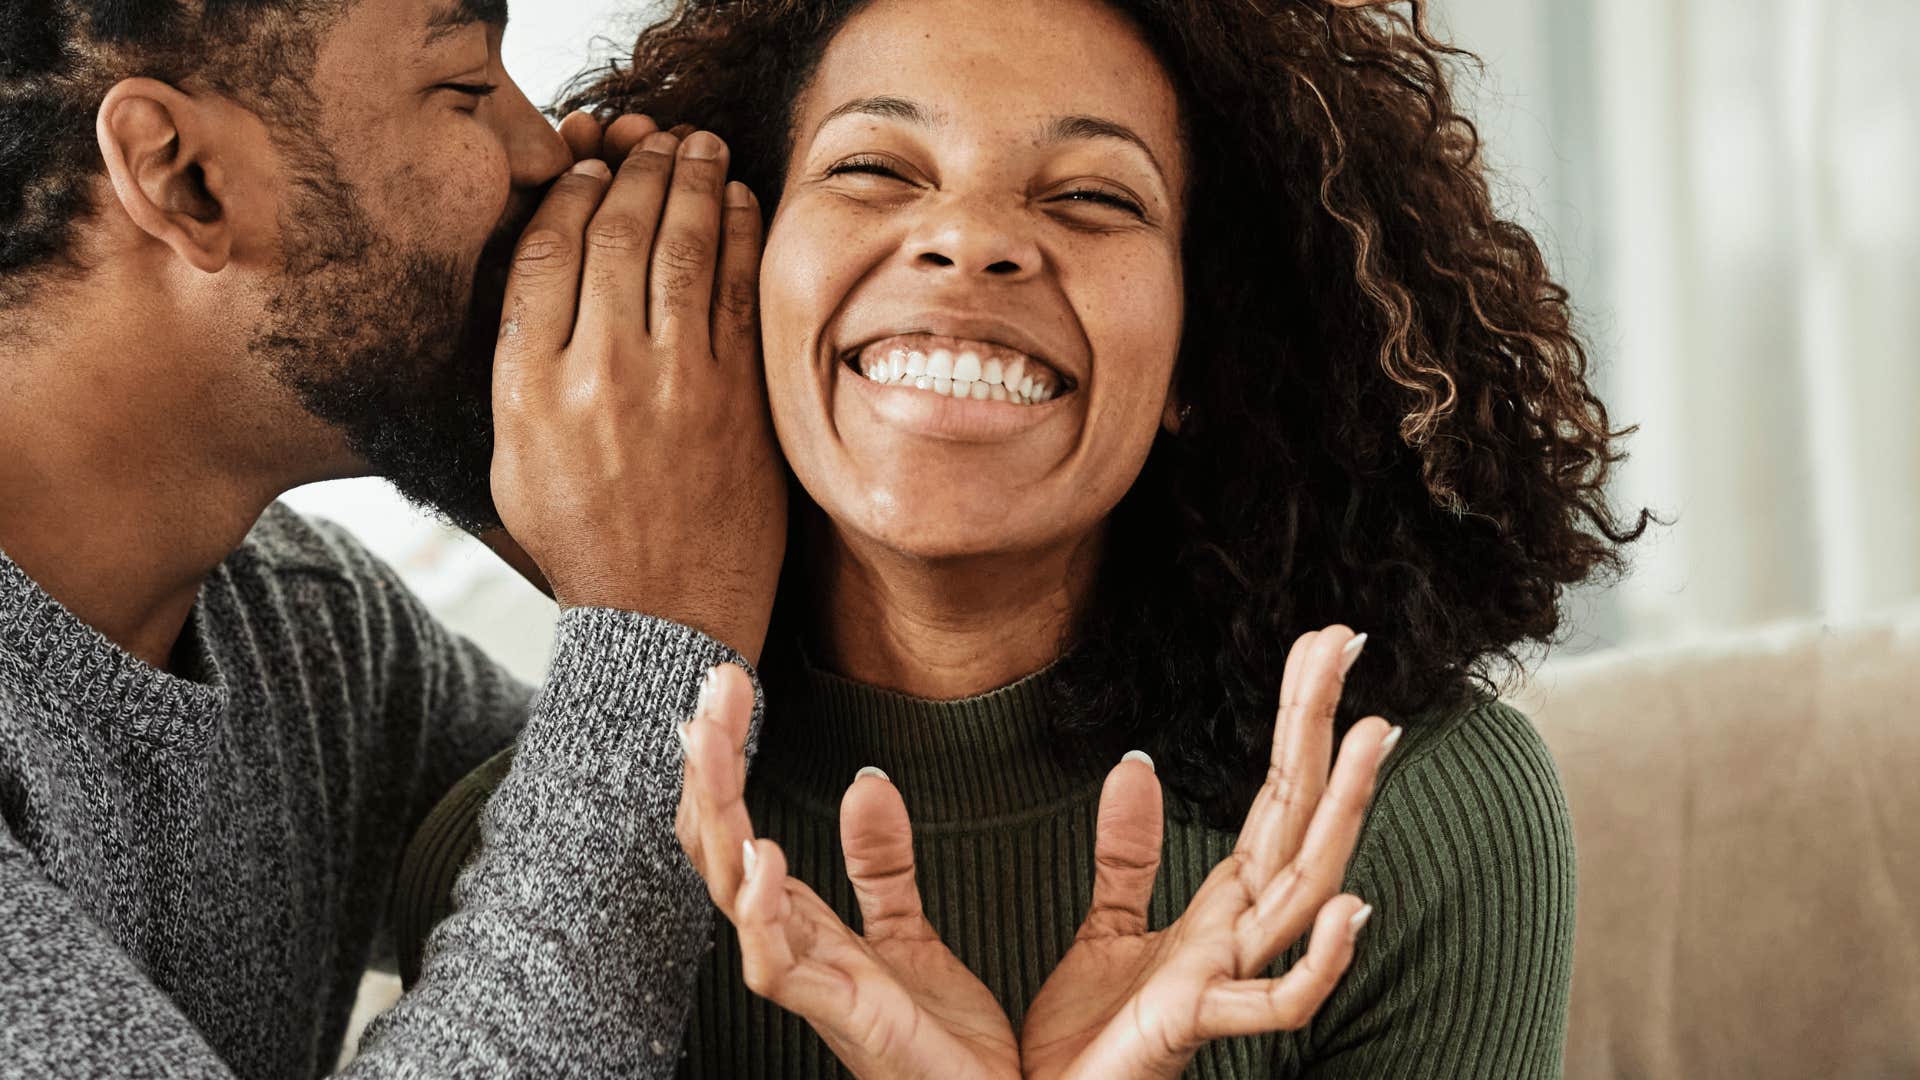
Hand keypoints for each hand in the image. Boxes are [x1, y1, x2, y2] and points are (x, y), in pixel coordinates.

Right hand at [489, 119, 784, 661]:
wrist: (664, 617)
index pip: (544, 254)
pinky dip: (739, 234)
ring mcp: (674, 384)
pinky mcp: (737, 398)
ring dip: (689, 181)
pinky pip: (738, 290)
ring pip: (679, 248)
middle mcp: (596, 376)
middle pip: (614, 233)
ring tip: (696, 146)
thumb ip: (519, 370)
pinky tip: (739, 201)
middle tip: (649, 140)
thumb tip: (542, 280)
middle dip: (634, 169)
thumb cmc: (585, 542)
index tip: (586, 172)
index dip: (567, 197)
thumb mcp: (513, 461)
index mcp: (527, 389)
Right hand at [677, 665, 1020, 1078]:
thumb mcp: (911, 931)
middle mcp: (792, 950)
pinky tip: (763, 853)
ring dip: (717, 813)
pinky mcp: (838, 1017)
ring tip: (710, 741)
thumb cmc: (945, 1043)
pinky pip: (776, 966)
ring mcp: (808, 983)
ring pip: (729, 891)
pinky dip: (762, 910)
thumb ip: (884, 861)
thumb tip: (867, 780)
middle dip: (711, 764)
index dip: (727, 757)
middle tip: (716, 683)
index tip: (730, 683)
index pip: (739, 826)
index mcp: (805, 926)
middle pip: (721, 845)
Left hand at [1019, 626, 1396, 1078]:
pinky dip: (1320, 960)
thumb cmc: (1084, 1042)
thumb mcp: (1105, 926)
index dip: (1298, 722)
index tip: (1322, 644)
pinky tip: (1347, 906)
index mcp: (1220, 911)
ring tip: (1375, 734)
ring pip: (1303, 887)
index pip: (1274, 798)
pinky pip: (1277, 1000)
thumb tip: (1138, 763)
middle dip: (1323, 731)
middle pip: (1297, 819)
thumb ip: (1129, 852)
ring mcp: (1223, 980)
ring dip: (1343, 812)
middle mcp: (1237, 939)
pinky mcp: (1193, 1026)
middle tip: (1349, 638)